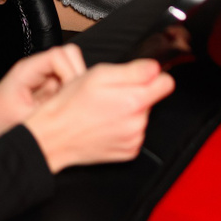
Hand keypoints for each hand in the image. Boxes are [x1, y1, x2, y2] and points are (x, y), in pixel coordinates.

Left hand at [0, 44, 87, 137]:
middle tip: (75, 101)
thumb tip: (71, 109)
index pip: (60, 55)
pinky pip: (70, 85)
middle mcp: (39, 68)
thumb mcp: (21, 117)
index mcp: (29, 69)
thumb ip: (47, 111)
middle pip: (71, 57)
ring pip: (74, 71)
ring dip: (77, 88)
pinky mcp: (51, 88)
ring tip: (69, 108)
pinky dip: (74, 96)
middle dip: (78, 78)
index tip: (71, 93)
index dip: (70, 72)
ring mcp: (46, 77)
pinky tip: (67, 111)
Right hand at [22, 59, 175, 171]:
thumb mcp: (98, 75)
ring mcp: (134, 139)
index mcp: (134, 101)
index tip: (142, 76)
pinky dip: (123, 128)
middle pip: (151, 99)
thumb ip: (133, 70)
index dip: (153, 76)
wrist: (54, 137)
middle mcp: (138, 123)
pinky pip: (134, 133)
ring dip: (128, 111)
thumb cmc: (71, 104)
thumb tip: (155, 68)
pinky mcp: (128, 152)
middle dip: (135, 93)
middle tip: (109, 94)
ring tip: (104, 110)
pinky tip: (105, 125)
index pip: (166, 83)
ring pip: (142, 116)